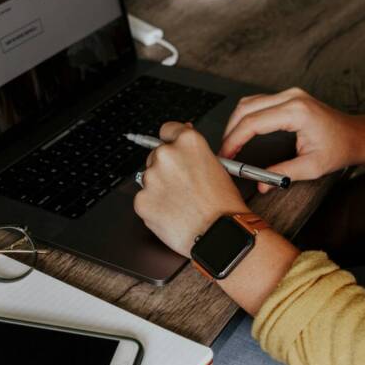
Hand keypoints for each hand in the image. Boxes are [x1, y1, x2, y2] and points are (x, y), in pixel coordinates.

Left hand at [134, 122, 248, 256]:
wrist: (219, 234)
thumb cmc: (223, 206)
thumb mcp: (218, 167)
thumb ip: (195, 151)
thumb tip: (182, 138)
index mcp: (188, 142)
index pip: (168, 130)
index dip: (171, 141)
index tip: (173, 149)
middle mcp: (167, 155)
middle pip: (156, 155)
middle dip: (166, 169)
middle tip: (183, 187)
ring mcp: (151, 178)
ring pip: (149, 179)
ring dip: (160, 188)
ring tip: (181, 203)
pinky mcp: (141, 200)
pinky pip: (144, 200)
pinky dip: (154, 207)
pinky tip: (172, 214)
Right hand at [220, 88, 361, 192]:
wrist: (357, 136)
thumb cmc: (340, 148)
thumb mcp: (312, 167)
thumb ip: (283, 174)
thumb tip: (261, 184)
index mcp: (297, 112)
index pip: (253, 122)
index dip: (234, 140)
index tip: (226, 155)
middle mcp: (292, 97)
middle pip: (246, 108)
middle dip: (230, 131)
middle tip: (224, 153)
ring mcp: (290, 94)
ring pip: (250, 102)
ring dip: (236, 122)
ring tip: (231, 144)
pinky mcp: (289, 97)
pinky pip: (259, 102)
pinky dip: (246, 117)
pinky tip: (242, 132)